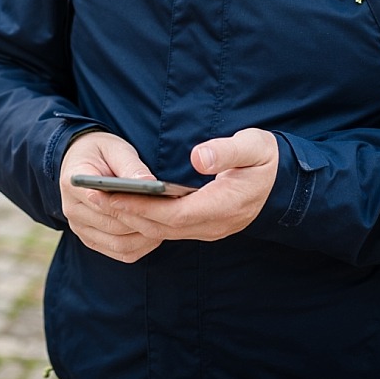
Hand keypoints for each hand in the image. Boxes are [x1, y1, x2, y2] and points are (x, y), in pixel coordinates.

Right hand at [60, 131, 165, 262]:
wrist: (84, 162)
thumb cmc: (102, 152)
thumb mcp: (115, 149)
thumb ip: (130, 166)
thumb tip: (150, 183)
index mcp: (71, 181)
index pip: (97, 198)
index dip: (124, 203)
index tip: (150, 199)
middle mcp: (72, 209)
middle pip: (112, 224)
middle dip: (142, 220)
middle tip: (171, 213)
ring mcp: (80, 228)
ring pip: (119, 243)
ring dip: (145, 236)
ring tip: (166, 224)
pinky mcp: (92, 240)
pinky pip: (121, 252)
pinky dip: (142, 246)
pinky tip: (156, 233)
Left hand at [106, 128, 278, 244]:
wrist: (288, 185)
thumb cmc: (268, 161)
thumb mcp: (255, 147)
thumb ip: (228, 151)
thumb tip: (199, 157)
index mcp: (225, 206)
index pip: (175, 214)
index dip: (141, 207)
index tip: (111, 196)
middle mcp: (214, 224)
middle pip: (162, 226)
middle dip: (125, 213)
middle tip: (91, 197)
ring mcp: (210, 229)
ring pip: (163, 231)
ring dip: (130, 217)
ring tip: (99, 200)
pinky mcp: (204, 226)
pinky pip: (169, 229)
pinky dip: (144, 220)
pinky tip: (123, 206)